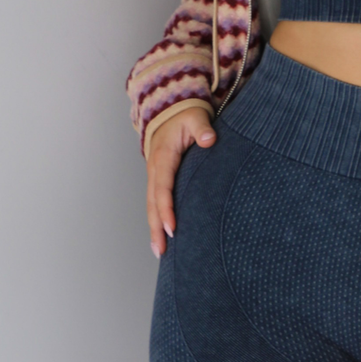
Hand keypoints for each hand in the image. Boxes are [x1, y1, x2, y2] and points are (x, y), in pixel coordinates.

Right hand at [146, 107, 215, 255]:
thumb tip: (209, 139)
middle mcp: (155, 168)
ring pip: (151, 205)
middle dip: (155, 227)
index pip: (163, 187)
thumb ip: (202, 128)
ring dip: (153, 228)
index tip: (172, 227)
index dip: (166, 209)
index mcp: (163, 156)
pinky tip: (161, 236)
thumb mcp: (196, 117)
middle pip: (152, 203)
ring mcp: (155, 175)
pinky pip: (155, 201)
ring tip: (158, 251)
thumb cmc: (186, 115)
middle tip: (161, 250)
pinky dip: (156, 219)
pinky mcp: (158, 179)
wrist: (170, 109)